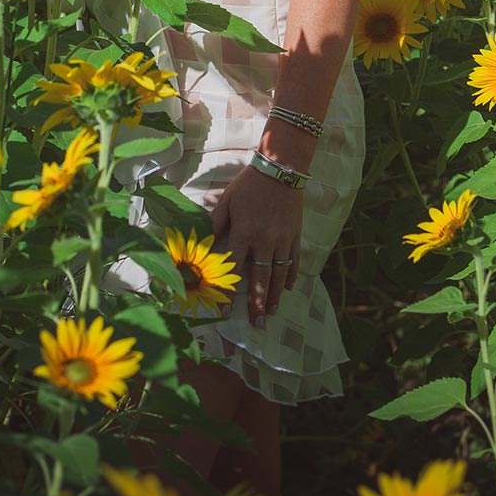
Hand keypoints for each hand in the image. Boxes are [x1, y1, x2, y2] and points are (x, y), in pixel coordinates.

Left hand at [210, 162, 304, 326]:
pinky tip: (287, 288)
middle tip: (257, 324)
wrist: (280, 171)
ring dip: (274, 294)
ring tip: (270, 311)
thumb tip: (200, 244)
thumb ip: (214, 225)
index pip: (234, 269)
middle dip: (257, 303)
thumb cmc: (248, 186)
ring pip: (279, 274)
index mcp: (244, 234)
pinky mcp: (295, 236)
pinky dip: (291, 276)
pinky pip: (294, 261)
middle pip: (260, 278)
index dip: (228, 291)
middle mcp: (264, 241)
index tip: (223, 310)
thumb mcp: (226, 203)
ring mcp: (283, 240)